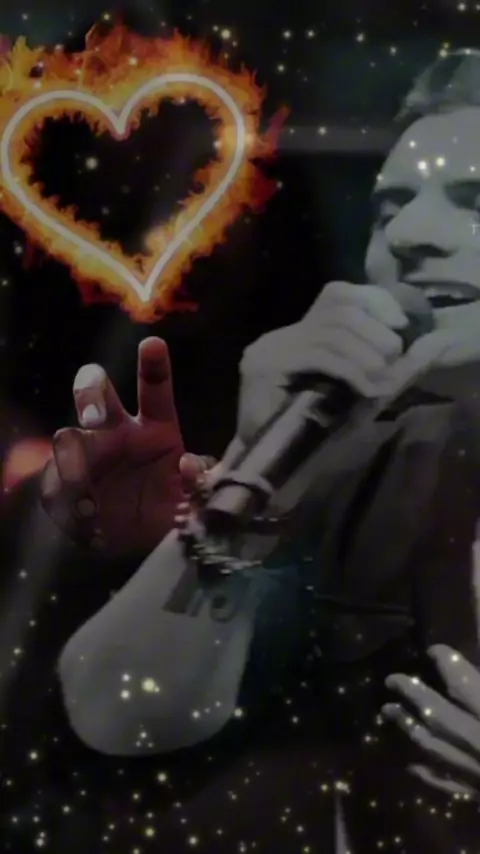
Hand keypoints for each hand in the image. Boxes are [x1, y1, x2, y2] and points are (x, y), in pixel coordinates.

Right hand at [40, 337, 217, 557]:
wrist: (134, 542)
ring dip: (72, 456)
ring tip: (89, 492)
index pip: (155, 389)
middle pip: (97, 391)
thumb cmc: (167, 508)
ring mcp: (88, 454)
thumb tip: (188, 466)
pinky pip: (56, 480)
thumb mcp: (193, 500)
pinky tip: (87, 514)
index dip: (153, 365)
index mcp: (157, 428)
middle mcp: (118, 431)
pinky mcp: (65, 481)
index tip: (152, 344)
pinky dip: (68, 496)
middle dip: (91, 393)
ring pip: (68, 435)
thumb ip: (200, 484)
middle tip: (95, 416)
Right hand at [236, 282, 417, 445]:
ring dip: (365, 354)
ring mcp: (269, 349)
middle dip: (374, 331)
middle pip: (337, 309)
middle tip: (392, 359)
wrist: (273, 469)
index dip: (373, 301)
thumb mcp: (360, 392)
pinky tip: (367, 389)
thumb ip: (387, 366)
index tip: (400, 324)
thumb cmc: (316, 436)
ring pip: (330, 332)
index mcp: (299, 334)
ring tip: (381, 378)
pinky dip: (350, 370)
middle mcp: (281, 335)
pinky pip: (318, 356)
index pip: (337, 294)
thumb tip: (427, 342)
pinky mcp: (264, 368)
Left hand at [382, 645, 479, 797]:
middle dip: (412, 694)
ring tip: (389, 711)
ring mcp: (477, 774)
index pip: (463, 684)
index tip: (433, 650)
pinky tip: (411, 764)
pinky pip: (446, 784)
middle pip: (438, 714)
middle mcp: (479, 743)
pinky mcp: (478, 797)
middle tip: (391, 679)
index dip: (446, 662)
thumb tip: (469, 673)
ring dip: (409, 727)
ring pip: (434, 748)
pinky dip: (427, 771)